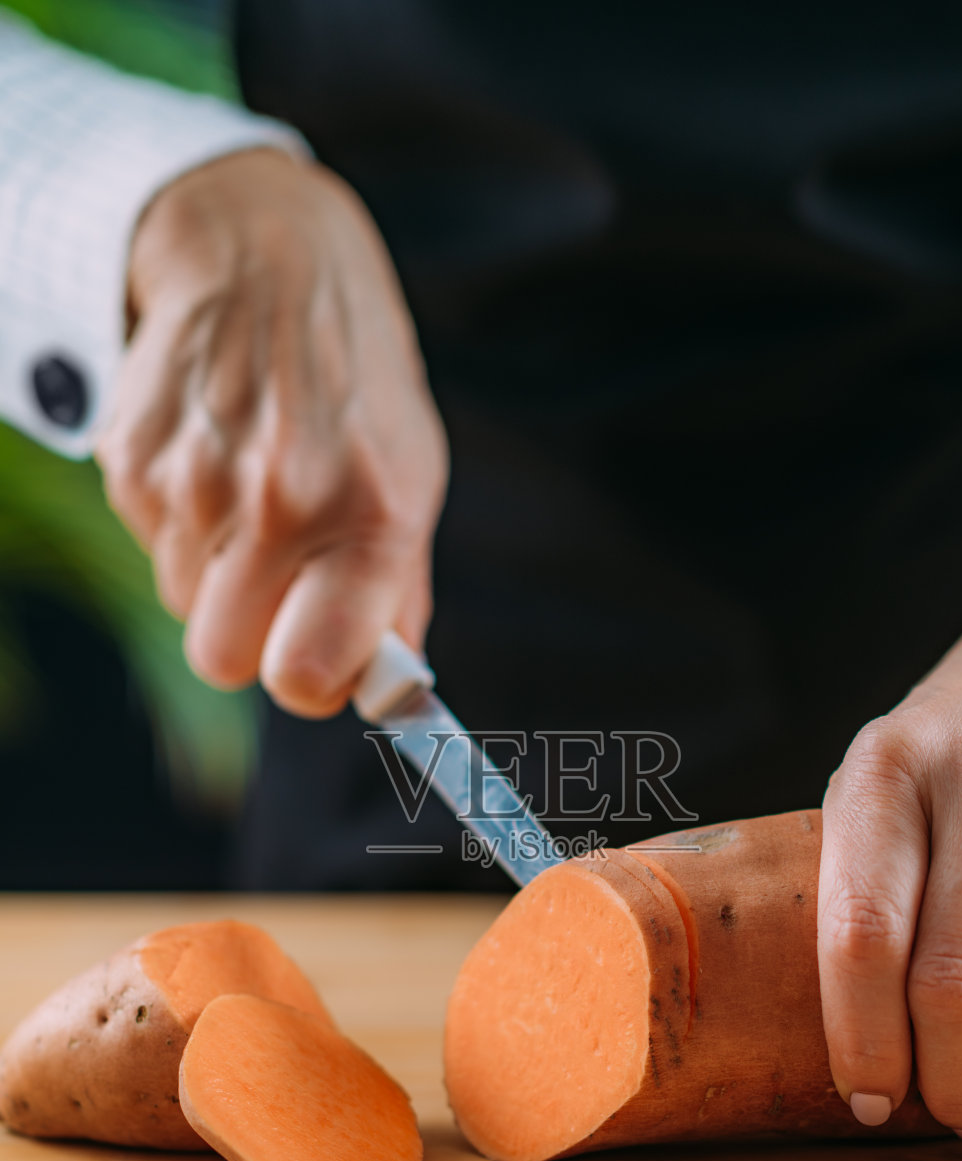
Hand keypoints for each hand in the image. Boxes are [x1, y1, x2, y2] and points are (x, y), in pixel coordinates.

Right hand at [96, 148, 447, 716]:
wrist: (263, 252)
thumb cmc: (353, 379)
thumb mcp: (412, 470)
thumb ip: (398, 589)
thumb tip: (384, 688)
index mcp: (370, 514)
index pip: (308, 672)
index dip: (312, 683)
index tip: (320, 665)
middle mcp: (280, 500)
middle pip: (226, 658)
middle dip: (252, 639)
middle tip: (281, 587)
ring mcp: (195, 480)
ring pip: (185, 604)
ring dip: (217, 572)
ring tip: (251, 491)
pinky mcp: (131, 461)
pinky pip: (152, 547)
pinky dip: (182, 523)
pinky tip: (214, 457)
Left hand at [818, 508, 961, 1148]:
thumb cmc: (948, 738)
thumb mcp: (879, 780)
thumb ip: (863, 881)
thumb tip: (862, 1041)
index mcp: (884, 775)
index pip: (860, 937)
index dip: (864, 1042)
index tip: (870, 1103)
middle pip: (954, 980)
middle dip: (953, 1082)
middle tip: (956, 1123)